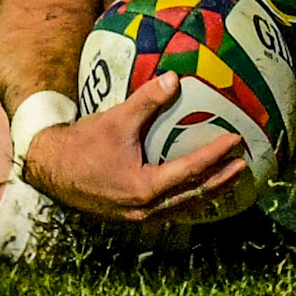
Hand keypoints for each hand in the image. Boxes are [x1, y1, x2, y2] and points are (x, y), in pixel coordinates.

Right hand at [22, 72, 248, 222]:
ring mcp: (139, 217)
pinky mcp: (132, 216)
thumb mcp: (116, 119)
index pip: (191, 171)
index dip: (215, 156)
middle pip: (194, 196)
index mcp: (144, 188)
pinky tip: (197, 190)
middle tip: (245, 164)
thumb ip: (147, 101)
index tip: (236, 141)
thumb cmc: (82, 144)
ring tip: (230, 179)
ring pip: (184, 208)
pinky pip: (170, 211)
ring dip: (209, 193)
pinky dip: (188, 200)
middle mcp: (146, 209)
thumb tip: (175, 79)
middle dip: (222, 181)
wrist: (50, 169)